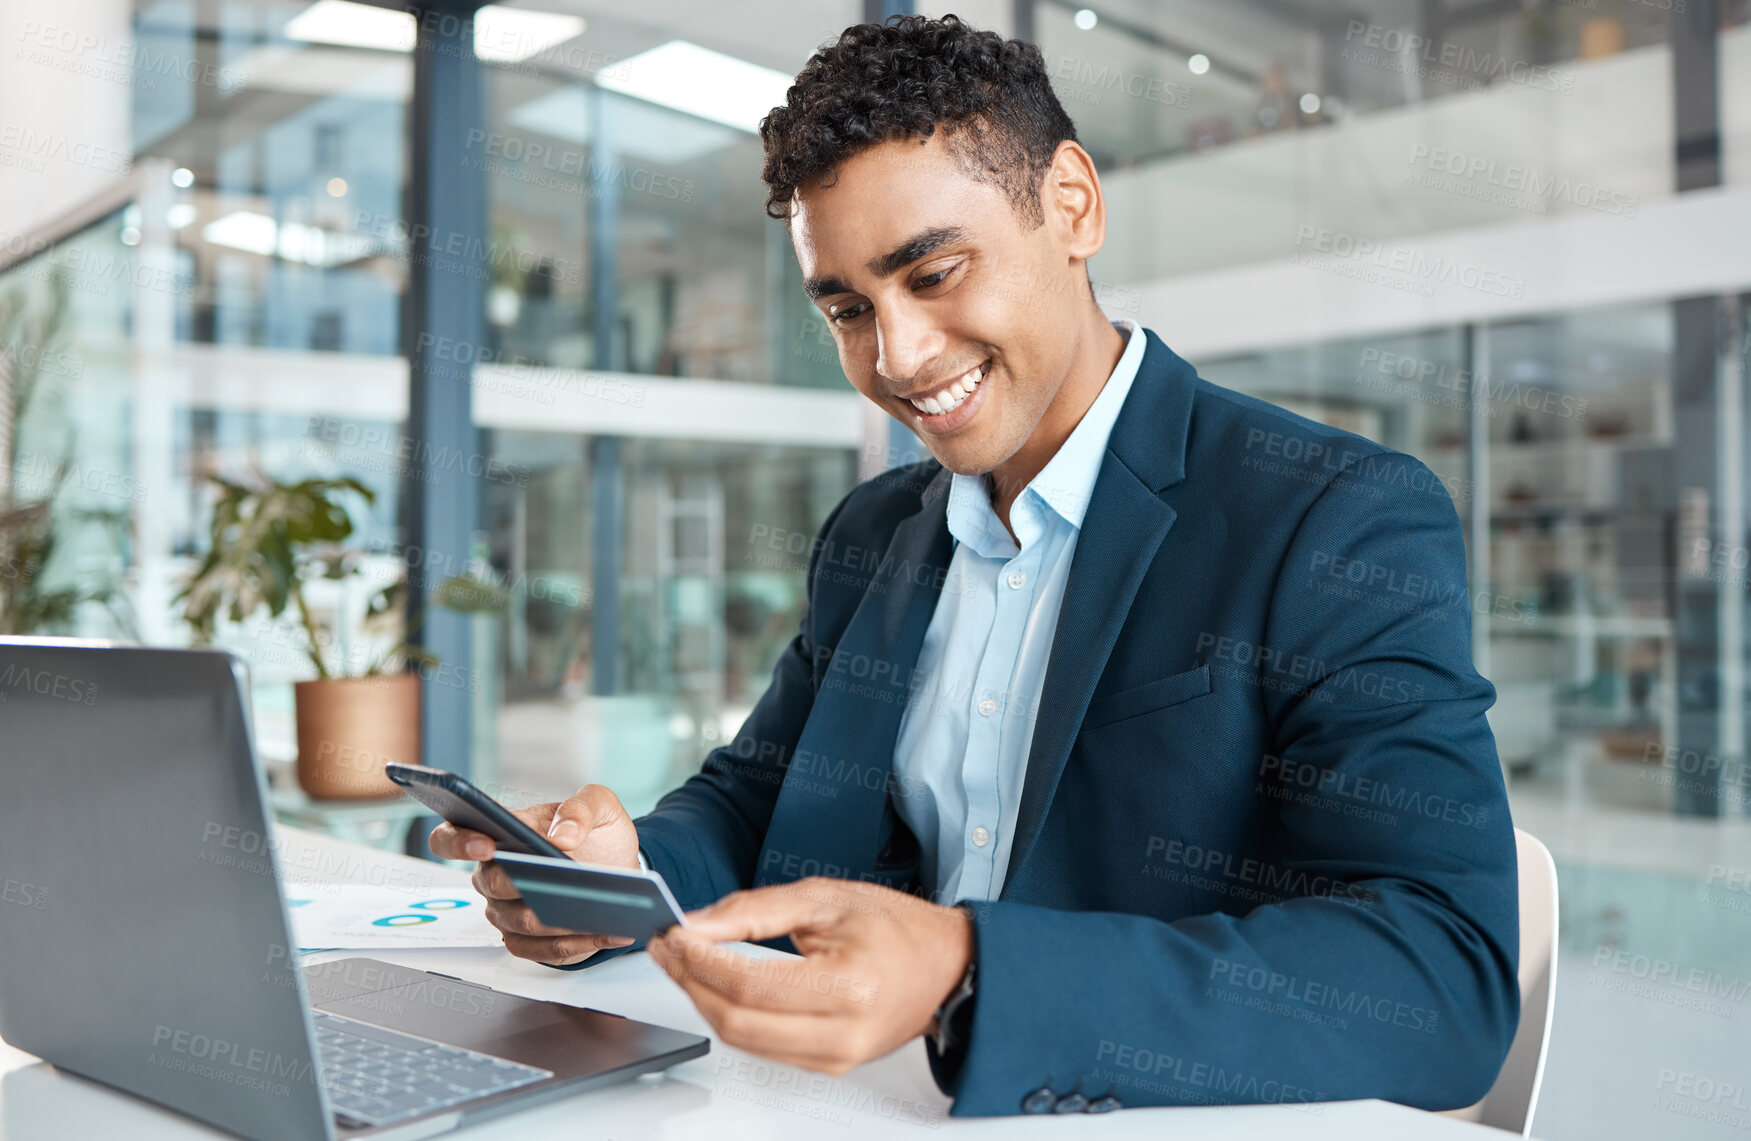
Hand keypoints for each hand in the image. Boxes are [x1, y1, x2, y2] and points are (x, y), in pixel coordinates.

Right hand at [427, 784, 641, 965]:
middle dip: (529, 884)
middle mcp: (494, 875)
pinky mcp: (527, 942)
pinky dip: (579, 943)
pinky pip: (545, 951)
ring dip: (563, 919)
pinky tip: (609, 932)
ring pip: (524, 922)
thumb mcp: (599, 805)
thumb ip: (580, 808)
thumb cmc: (596, 834)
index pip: (452, 837)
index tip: (486, 845)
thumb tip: (562, 836)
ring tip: (604, 910)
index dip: (459, 842)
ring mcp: (506, 912)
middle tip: (566, 881)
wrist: (617, 867)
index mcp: (500, 834)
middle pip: (495, 886)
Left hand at [647, 877, 971, 1074]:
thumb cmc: (896, 927)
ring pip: (742, 1041)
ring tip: (684, 964)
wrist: (945, 965)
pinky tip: (717, 988)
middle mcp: (843, 1033)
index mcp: (848, 985)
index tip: (674, 934)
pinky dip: (732, 1018)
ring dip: (704, 1002)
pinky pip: (762, 1048)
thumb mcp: (825, 898)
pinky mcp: (830, 1066)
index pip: (749, 984)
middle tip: (668, 949)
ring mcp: (837, 1057)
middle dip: (691, 984)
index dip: (701, 960)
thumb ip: (755, 910)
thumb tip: (697, 925)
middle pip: (737, 1022)